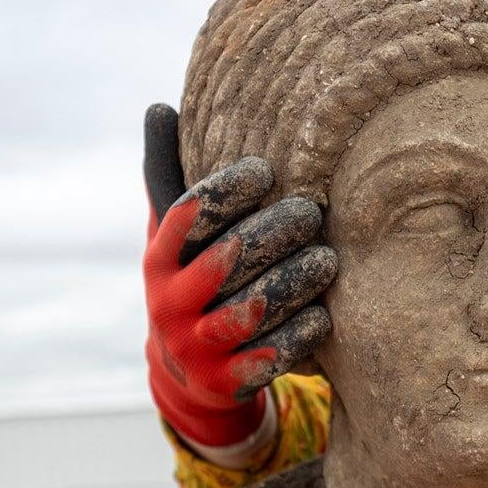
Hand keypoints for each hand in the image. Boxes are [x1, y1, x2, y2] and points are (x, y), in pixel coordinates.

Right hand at [142, 104, 337, 446]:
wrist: (188, 375)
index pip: (189, 216)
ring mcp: (197, 345)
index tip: (267, 170)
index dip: (227, 190)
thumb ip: (171, 176)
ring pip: (251, 309)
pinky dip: (298, 334)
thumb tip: (160, 106)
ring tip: (328, 258)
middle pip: (226, 260)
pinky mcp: (225, 381)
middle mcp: (170, 302)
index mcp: (159, 259)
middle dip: (273, 232)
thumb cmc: (194, 282)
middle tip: (312, 213)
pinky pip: (268, 356)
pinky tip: (325, 314)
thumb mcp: (175, 236)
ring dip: (294, 281)